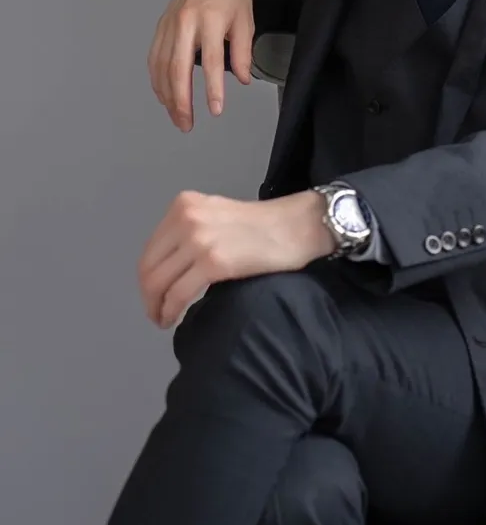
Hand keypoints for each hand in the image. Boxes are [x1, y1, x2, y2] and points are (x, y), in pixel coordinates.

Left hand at [138, 189, 335, 328]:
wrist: (298, 226)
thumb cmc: (264, 225)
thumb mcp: (217, 215)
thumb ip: (191, 231)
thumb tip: (171, 266)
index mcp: (184, 205)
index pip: (151, 249)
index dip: (147, 278)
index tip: (154, 295)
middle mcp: (186, 219)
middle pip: (149, 268)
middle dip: (149, 296)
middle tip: (156, 314)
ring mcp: (199, 240)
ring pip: (158, 283)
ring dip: (156, 307)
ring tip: (164, 319)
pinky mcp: (213, 261)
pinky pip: (178, 294)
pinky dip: (171, 310)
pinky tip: (175, 319)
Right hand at [148, 0, 252, 130]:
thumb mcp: (246, 20)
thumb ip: (243, 51)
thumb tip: (243, 80)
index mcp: (210, 19)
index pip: (212, 61)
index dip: (213, 88)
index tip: (216, 110)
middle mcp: (185, 22)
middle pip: (178, 67)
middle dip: (181, 100)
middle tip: (187, 124)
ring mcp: (169, 24)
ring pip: (162, 66)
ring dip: (167, 95)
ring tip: (177, 117)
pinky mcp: (160, 26)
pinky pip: (154, 57)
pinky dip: (157, 79)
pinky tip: (163, 96)